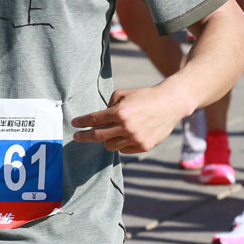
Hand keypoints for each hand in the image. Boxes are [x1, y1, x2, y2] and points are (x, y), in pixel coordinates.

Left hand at [71, 86, 188, 153]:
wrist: (170, 103)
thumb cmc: (144, 96)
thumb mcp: (123, 94)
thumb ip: (109, 105)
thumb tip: (99, 119)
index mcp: (120, 112)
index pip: (94, 120)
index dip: (81, 122)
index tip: (74, 124)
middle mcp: (126, 127)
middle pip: (98, 137)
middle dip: (84, 137)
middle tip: (76, 137)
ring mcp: (135, 139)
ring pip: (110, 146)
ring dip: (107, 139)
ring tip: (111, 131)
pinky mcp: (143, 146)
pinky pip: (123, 149)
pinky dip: (121, 143)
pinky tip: (126, 135)